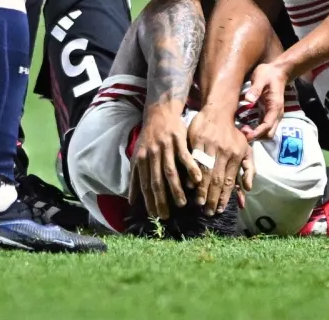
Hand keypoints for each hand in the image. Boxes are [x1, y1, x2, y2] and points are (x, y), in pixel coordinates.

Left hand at [129, 102, 199, 221]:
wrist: (160, 112)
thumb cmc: (148, 138)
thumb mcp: (137, 156)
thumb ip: (134, 178)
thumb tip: (131, 200)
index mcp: (141, 160)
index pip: (145, 185)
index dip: (149, 201)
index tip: (155, 215)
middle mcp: (152, 154)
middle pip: (157, 181)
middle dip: (161, 200)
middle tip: (167, 215)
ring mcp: (165, 147)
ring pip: (170, 171)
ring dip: (176, 189)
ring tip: (182, 203)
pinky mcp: (178, 139)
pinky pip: (185, 157)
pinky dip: (191, 169)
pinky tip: (197, 180)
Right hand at [186, 108, 250, 216]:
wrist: (218, 112)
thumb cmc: (232, 134)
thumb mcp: (245, 149)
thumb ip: (248, 169)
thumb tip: (248, 188)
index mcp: (235, 155)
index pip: (229, 181)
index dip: (224, 197)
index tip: (220, 209)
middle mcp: (223, 151)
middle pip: (217, 179)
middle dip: (212, 197)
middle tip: (208, 212)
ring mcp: (209, 145)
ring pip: (205, 171)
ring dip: (202, 189)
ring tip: (199, 203)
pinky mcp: (196, 140)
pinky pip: (193, 160)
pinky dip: (192, 173)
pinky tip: (190, 185)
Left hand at [240, 62, 288, 140]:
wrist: (278, 70)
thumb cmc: (268, 73)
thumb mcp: (260, 77)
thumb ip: (255, 89)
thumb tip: (248, 99)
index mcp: (275, 107)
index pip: (268, 126)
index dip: (257, 133)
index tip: (245, 134)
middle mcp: (276, 114)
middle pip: (269, 134)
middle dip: (257, 137)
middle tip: (242, 133)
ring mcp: (273, 115)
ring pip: (267, 132)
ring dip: (256, 135)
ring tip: (242, 131)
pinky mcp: (268, 113)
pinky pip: (264, 127)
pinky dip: (256, 131)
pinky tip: (245, 127)